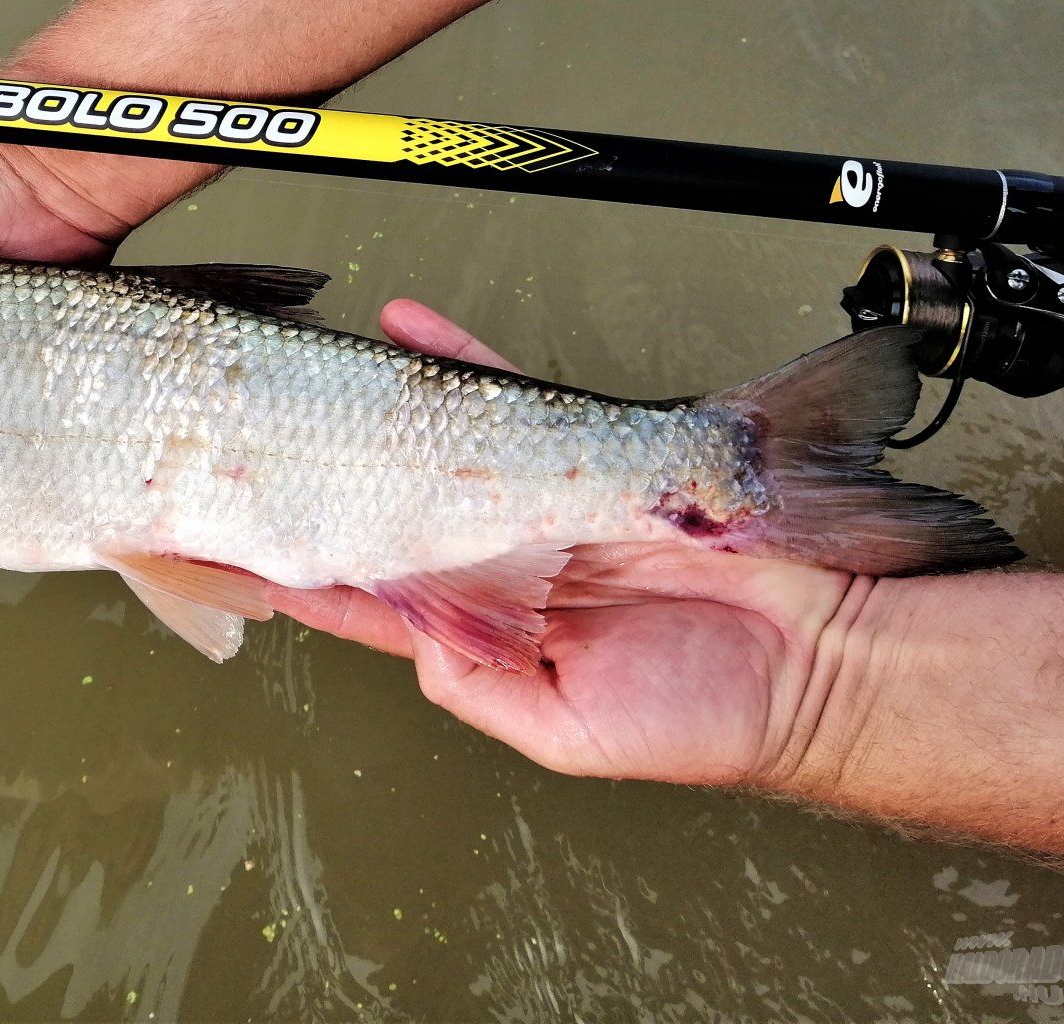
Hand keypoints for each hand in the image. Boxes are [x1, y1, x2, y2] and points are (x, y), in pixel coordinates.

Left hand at [269, 300, 861, 788]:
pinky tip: (408, 330)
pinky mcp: (588, 452)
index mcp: (492, 631)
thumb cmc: (708, 714)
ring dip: (379, 413)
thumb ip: (481, 688)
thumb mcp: (571, 733)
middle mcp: (506, 561)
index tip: (243, 545)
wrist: (820, 655)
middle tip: (258, 443)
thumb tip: (419, 641)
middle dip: (331, 479)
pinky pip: (509, 394)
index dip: (310, 571)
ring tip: (313, 381)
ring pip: (439, 446)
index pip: (376, 597)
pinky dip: (458, 361)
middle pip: (396, 509)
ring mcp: (542, 501)